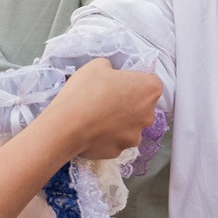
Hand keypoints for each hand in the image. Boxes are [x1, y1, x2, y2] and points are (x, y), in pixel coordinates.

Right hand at [36, 59, 162, 161]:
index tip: (118, 84)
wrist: (68, 125)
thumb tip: (109, 73)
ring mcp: (135, 136)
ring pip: (129, 126)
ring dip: (118, 122)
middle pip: (142, 107)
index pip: (149, 83)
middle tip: (105, 99)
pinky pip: (115, 140)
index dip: (132, 82)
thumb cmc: (86, 91)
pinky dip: (106, 137)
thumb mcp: (97, 65)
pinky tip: (91, 130)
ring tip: (96, 116)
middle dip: (127, 103)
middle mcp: (148, 115)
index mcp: (149, 89)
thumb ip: (110, 69)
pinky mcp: (120, 151)